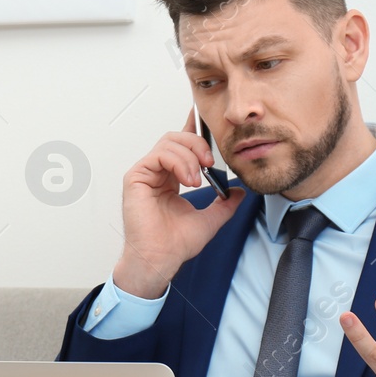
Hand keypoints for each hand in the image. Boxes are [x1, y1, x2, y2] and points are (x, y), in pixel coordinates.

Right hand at [112, 108, 247, 297]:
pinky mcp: (136, 177)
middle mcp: (156, 173)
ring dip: (190, 156)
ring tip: (199, 178)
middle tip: (211, 163)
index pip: (181, 146)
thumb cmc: (175, 244)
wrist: (161, 259)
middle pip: (177, 138)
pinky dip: (178, 162)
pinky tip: (188, 180)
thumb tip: (239, 192)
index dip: (192, 129)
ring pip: (169, 142)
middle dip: (198, 145)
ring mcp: (145, 174)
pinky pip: (159, 154)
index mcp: (170, 179)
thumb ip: (224, 204)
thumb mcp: (210, 220)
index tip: (204, 118)